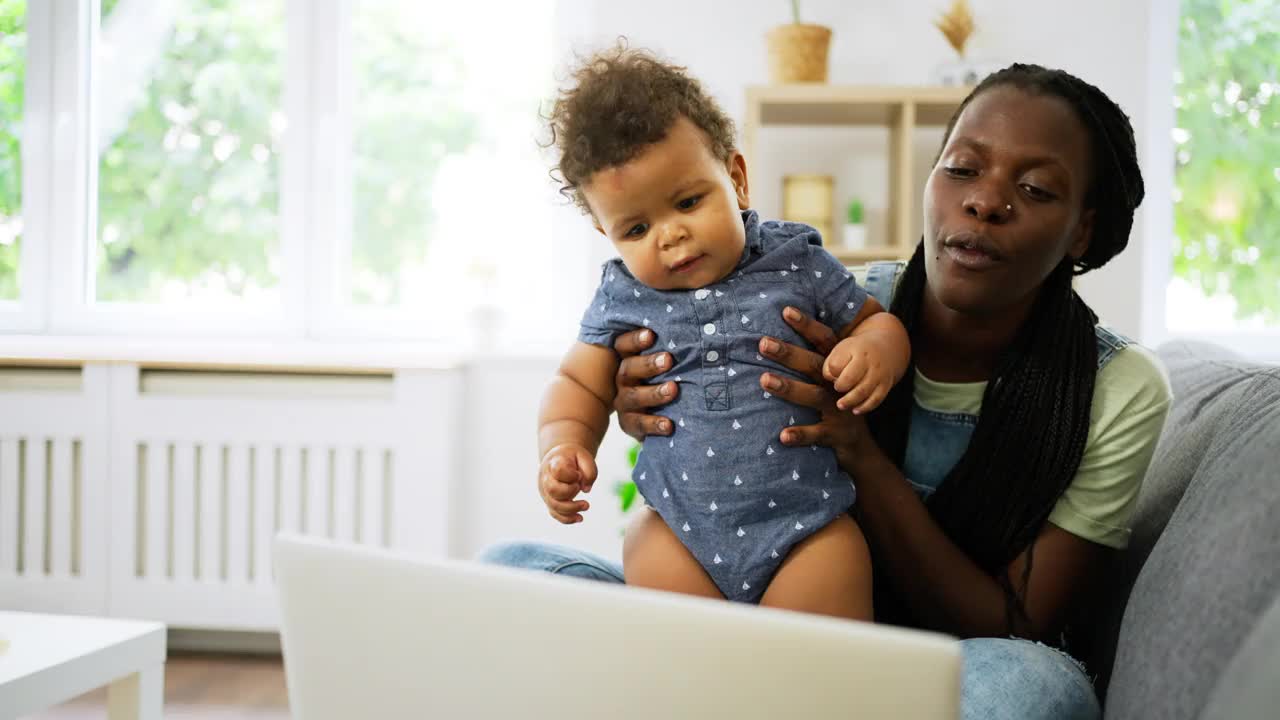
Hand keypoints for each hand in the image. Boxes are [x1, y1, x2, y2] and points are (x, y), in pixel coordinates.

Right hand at [538, 443, 597, 523]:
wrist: (560, 459)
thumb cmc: (573, 459)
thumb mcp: (585, 458)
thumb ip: (589, 471)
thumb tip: (586, 490)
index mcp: (554, 463)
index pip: (558, 471)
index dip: (571, 475)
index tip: (578, 474)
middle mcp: (546, 478)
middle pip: (553, 490)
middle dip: (570, 492)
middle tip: (579, 486)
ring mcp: (546, 491)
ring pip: (554, 505)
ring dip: (571, 508)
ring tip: (587, 505)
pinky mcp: (550, 501)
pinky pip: (555, 514)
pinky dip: (567, 519)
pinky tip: (580, 518)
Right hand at [612, 328, 678, 441]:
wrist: (671, 414)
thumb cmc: (675, 376)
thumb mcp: (673, 362)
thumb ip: (678, 348)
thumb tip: (707, 327)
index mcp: (630, 359)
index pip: (623, 346)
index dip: (634, 340)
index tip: (651, 334)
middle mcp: (624, 380)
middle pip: (627, 370)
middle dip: (648, 364)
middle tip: (668, 360)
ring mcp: (626, 403)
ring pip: (632, 397)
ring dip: (653, 393)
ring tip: (673, 389)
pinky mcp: (631, 425)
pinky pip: (638, 424)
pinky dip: (653, 424)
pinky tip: (669, 424)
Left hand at [757, 306, 881, 472]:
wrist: (860, 446)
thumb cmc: (835, 403)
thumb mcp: (828, 380)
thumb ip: (810, 360)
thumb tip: (775, 335)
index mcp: (835, 368)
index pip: (823, 341)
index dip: (806, 325)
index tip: (785, 310)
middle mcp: (837, 385)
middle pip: (813, 365)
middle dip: (788, 353)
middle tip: (763, 342)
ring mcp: (838, 409)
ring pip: (813, 396)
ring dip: (789, 388)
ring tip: (764, 380)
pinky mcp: (836, 434)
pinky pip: (817, 434)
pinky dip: (801, 434)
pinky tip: (782, 436)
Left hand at [822, 335, 894, 414]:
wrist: (888, 349)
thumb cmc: (858, 351)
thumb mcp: (842, 350)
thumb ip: (831, 364)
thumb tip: (832, 380)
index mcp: (855, 351)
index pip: (837, 365)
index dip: (832, 373)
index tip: (833, 375)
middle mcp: (869, 362)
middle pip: (850, 378)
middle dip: (840, 387)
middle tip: (837, 389)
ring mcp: (879, 375)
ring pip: (863, 391)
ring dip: (850, 401)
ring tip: (841, 405)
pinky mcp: (885, 386)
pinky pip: (875, 399)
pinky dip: (865, 407)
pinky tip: (855, 410)